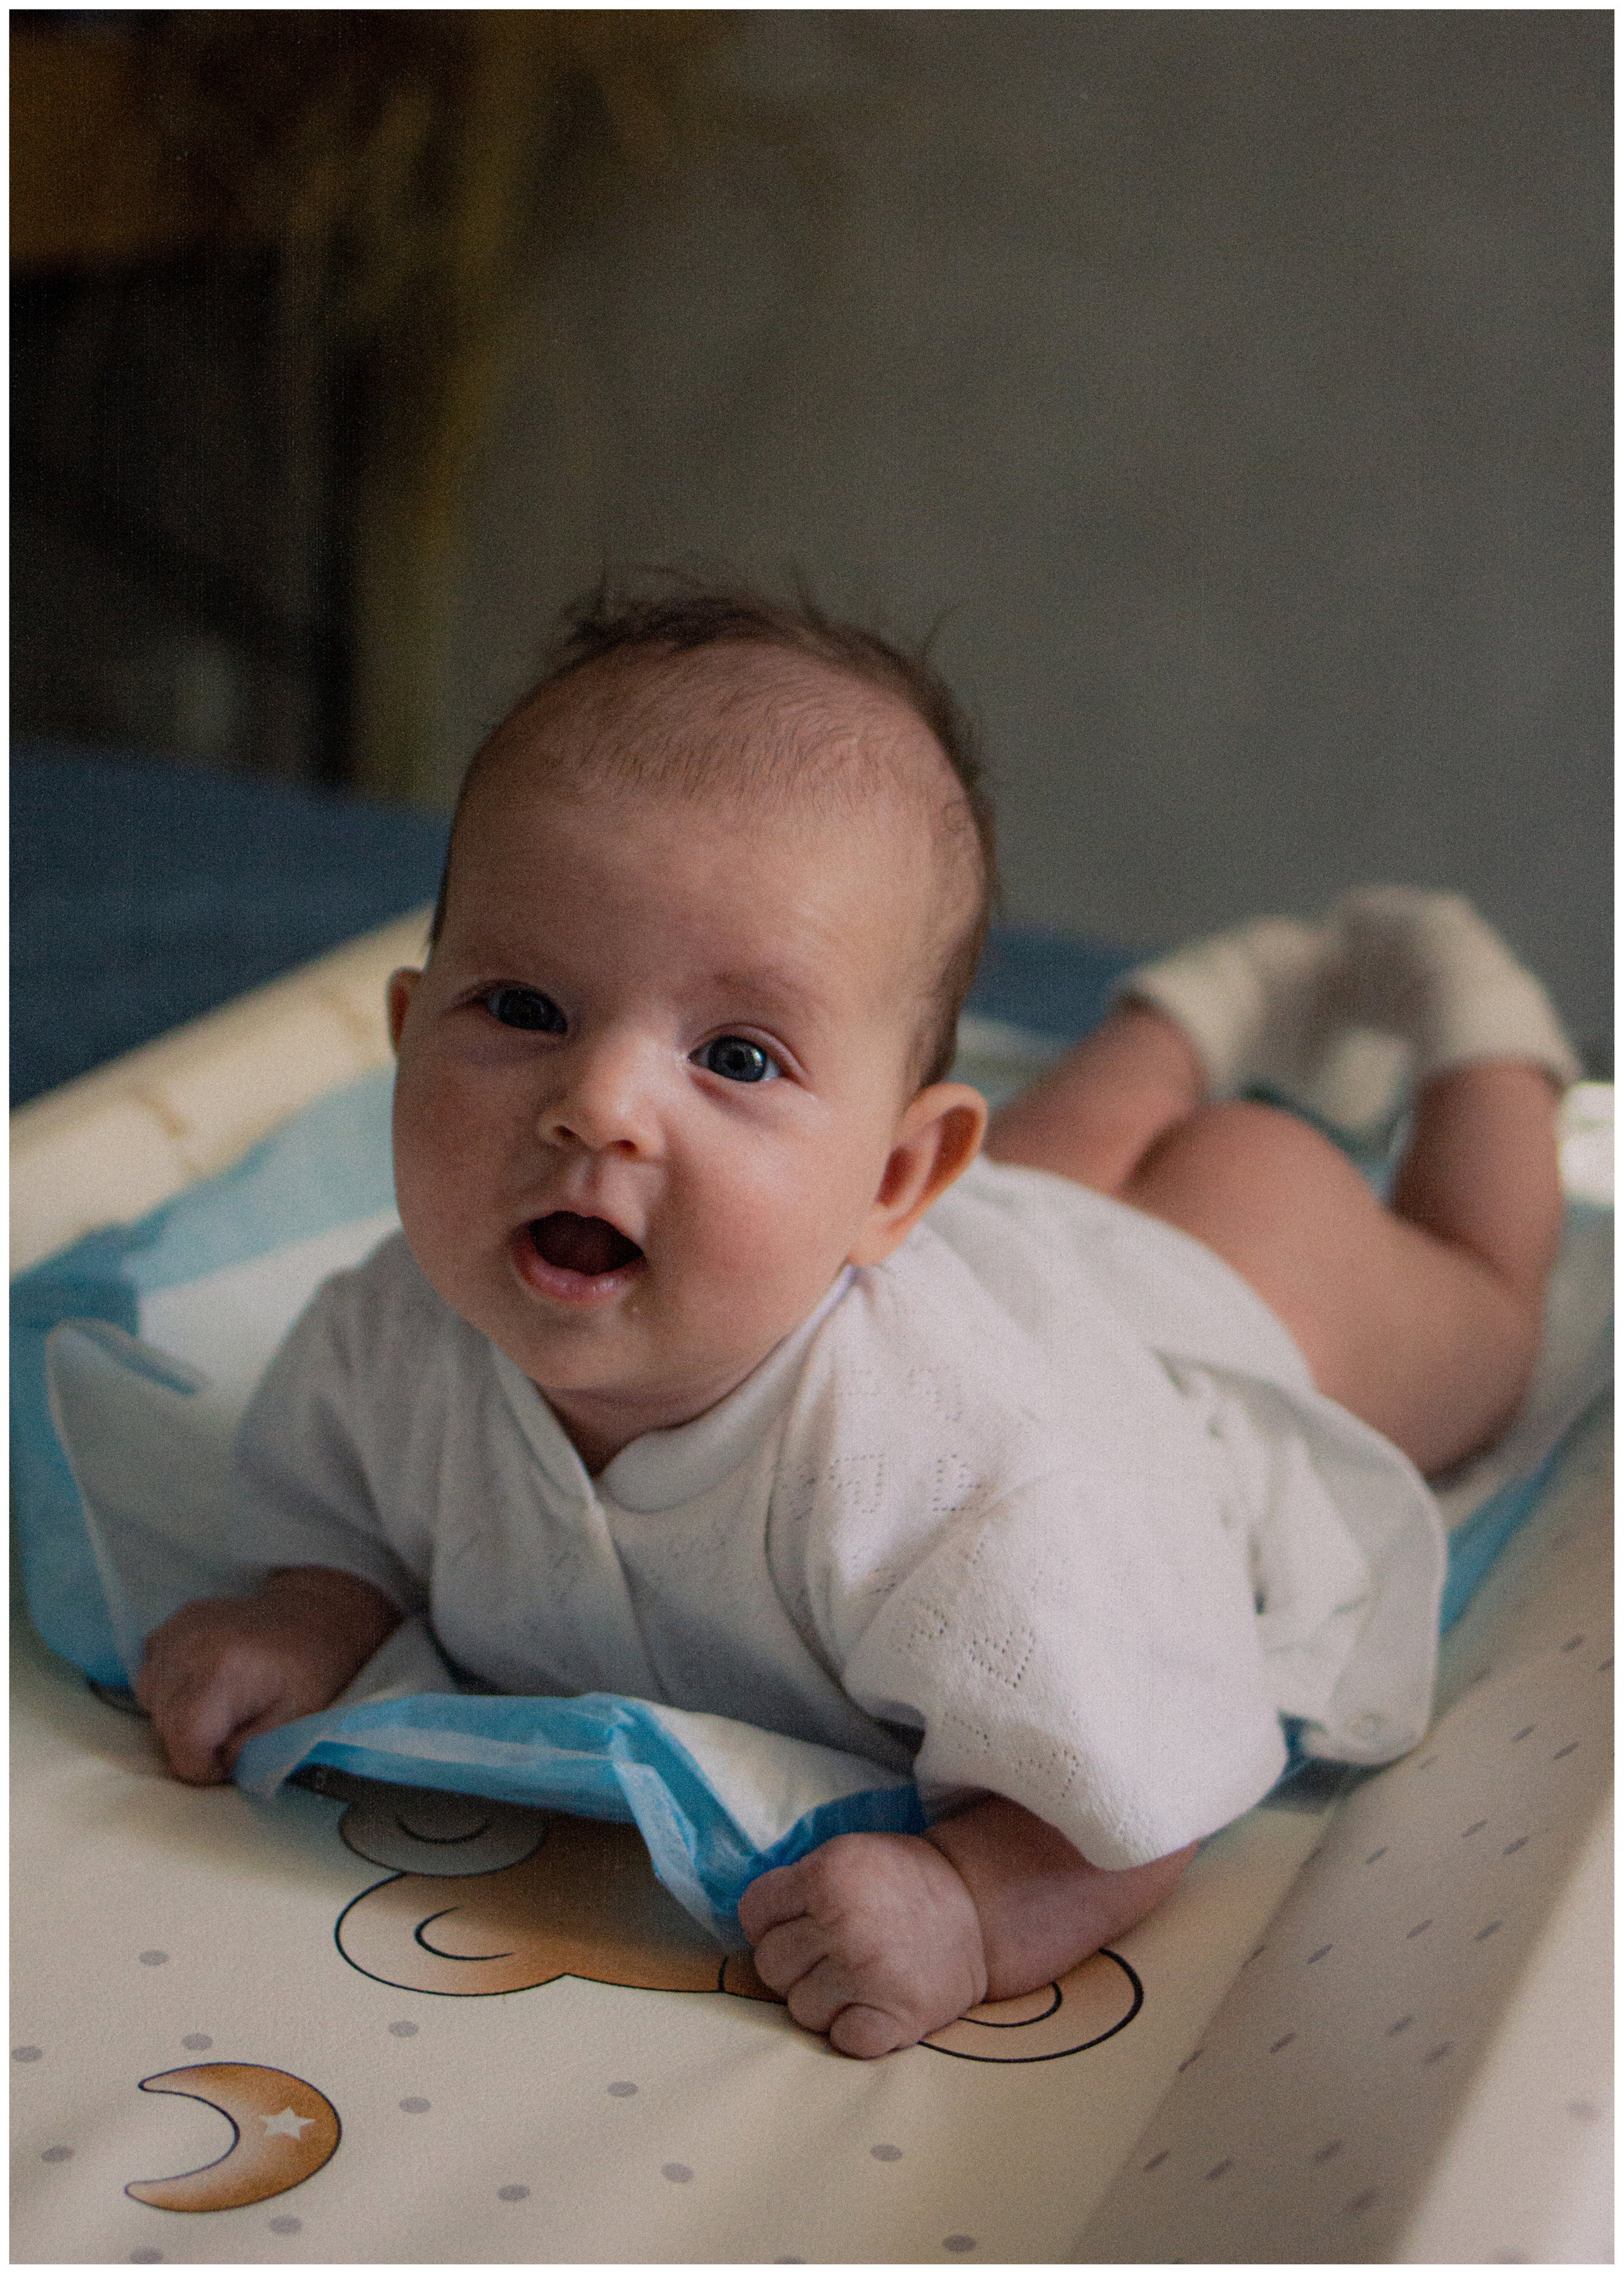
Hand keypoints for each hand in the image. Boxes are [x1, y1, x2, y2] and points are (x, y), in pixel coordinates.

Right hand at [135, 1567, 399, 1784]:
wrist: (317, 1616)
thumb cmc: (312, 1671)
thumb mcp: (295, 1721)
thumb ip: (250, 1751)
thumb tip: (217, 1763)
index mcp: (222, 1673)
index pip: (182, 1741)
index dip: (204, 1766)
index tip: (232, 1759)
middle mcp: (190, 1646)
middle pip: (164, 1723)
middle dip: (193, 1743)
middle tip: (233, 1733)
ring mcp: (179, 1629)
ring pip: (150, 1697)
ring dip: (177, 1714)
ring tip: (219, 1707)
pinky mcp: (177, 1622)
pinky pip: (151, 1669)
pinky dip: (168, 1685)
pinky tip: (203, 1683)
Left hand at [736, 1832, 987, 2058]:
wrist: (978, 1910)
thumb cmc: (902, 1882)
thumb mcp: (847, 1856)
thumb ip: (798, 1885)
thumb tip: (747, 1924)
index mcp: (827, 1876)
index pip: (753, 1912)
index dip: (771, 1920)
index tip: (800, 1922)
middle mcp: (843, 1924)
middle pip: (770, 1965)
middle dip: (794, 1963)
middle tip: (832, 1952)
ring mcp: (868, 1975)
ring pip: (799, 2010)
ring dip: (823, 2000)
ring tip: (858, 1977)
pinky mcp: (895, 2018)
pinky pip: (841, 2041)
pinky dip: (855, 2030)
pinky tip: (874, 2005)